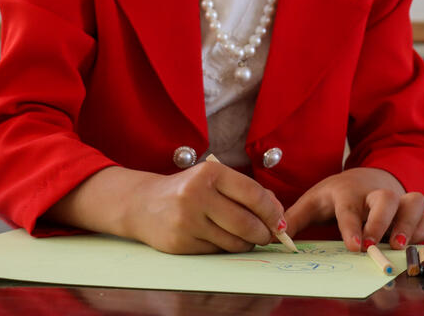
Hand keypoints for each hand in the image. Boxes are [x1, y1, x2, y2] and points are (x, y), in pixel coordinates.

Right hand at [126, 161, 287, 253]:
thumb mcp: (214, 179)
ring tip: (247, 237)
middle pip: (246, 223)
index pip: (253, 194)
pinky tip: (223, 239)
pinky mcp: (180, 242)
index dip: (272, 211)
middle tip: (268, 235)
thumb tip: (278, 214)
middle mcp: (196, 194)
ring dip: (247, 243)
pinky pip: (216, 251)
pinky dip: (226, 248)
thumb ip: (246, 191)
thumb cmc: (188, 190)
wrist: (143, 204)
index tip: (280, 221)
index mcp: (210, 172)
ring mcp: (186, 220)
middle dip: (263, 233)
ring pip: (233, 242)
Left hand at [283, 167, 423, 251]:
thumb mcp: (314, 201)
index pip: (350, 208)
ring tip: (399, 246)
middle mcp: (375, 194)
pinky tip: (414, 244)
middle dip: (382, 223)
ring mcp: (398, 201)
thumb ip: (295, 218)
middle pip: (386, 199)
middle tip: (376, 245)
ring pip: (413, 203)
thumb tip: (275, 235)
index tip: (354, 246)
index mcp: (348, 192)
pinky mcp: (411, 211)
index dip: (352, 226)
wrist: (367, 177)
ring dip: (409, 224)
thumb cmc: (338, 194)